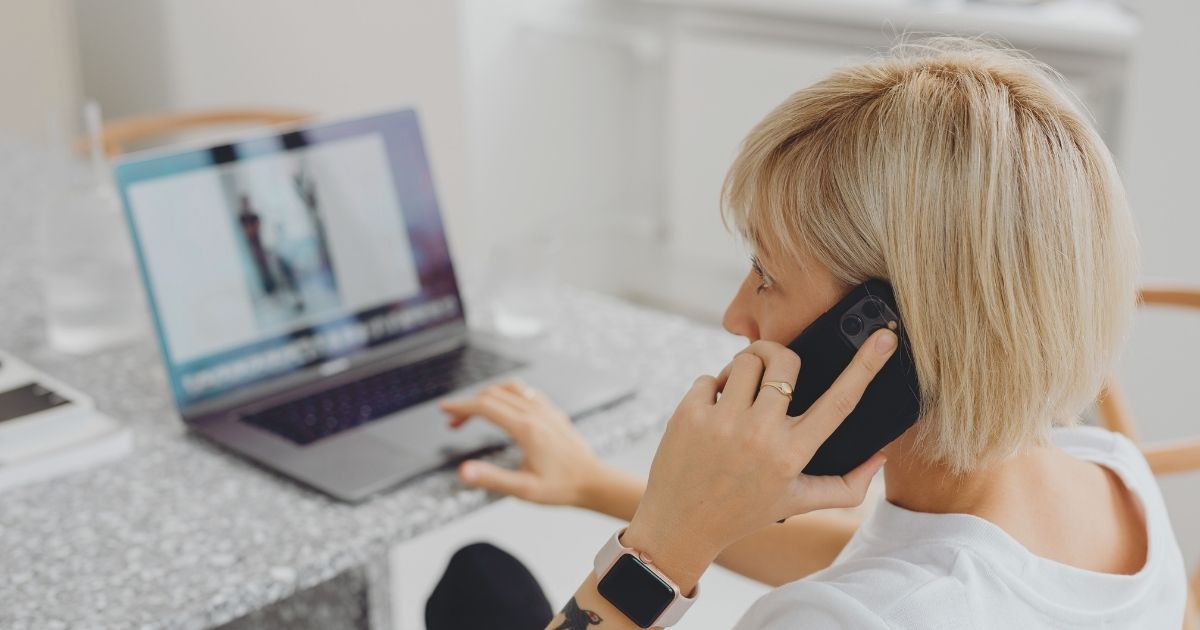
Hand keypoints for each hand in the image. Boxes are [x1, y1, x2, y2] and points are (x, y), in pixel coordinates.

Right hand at [439, 379, 606, 506]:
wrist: (594, 482)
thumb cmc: (561, 488)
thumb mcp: (522, 490)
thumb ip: (491, 479)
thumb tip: (463, 472)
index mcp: (526, 429)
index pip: (485, 406)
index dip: (460, 406)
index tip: (443, 409)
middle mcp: (536, 413)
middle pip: (493, 395)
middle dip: (468, 405)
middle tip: (453, 423)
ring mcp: (546, 410)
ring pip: (510, 388)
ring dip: (487, 396)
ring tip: (474, 413)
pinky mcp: (554, 413)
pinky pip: (526, 392)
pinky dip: (507, 394)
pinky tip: (503, 407)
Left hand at [622, 329, 896, 590]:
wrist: (681, 525)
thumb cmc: (744, 512)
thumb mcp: (798, 502)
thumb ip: (847, 486)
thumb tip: (881, 457)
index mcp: (792, 454)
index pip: (839, 402)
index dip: (866, 366)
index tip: (884, 337)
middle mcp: (760, 434)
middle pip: (784, 361)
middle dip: (780, 359)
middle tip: (772, 377)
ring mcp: (722, 422)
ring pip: (745, 360)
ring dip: (745, 371)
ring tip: (740, 399)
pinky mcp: (689, 414)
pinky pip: (709, 377)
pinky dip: (712, 390)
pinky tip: (711, 416)